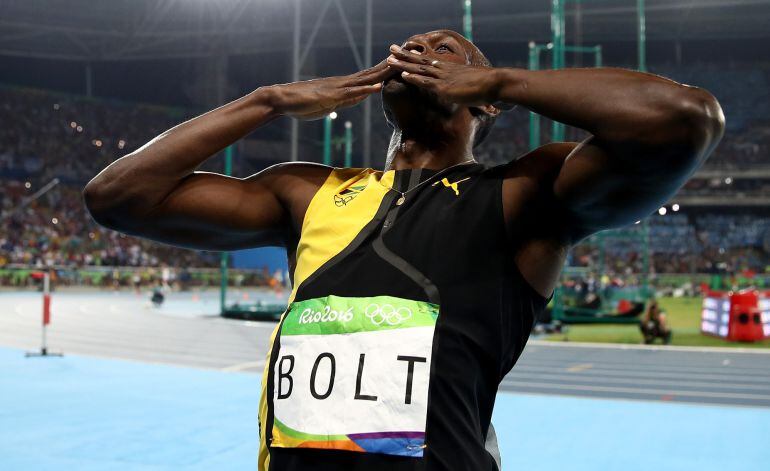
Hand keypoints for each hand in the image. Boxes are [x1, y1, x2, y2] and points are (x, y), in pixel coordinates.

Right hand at [270, 60, 394, 119]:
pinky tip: (378, 87)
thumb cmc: (303, 103)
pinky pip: (351, 93)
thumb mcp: (331, 103)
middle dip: (390, 67)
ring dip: (382, 74)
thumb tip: (360, 96)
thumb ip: (346, 100)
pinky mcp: (331, 97)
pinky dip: (365, 90)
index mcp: (345, 86)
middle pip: (372, 74)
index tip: (401, 63)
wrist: (283, 100)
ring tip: (398, 66)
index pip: (370, 76)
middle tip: (407, 56)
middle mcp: (344, 83)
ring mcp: (338, 89)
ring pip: (365, 80)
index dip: (386, 70)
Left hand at [385, 45, 511, 108]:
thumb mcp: (472, 87)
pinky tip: (403, 75)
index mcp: (451, 69)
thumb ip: (465, 90)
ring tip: (389, 58)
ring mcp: (444, 78)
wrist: (495, 84)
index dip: (416, 58)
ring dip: (403, 64)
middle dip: (404, 55)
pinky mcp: (445, 88)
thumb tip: (465, 94)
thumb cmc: (488, 88)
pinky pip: (426, 82)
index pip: (429, 62)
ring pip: (419, 69)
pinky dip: (414, 78)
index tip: (405, 52)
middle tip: (391, 48)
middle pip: (420, 61)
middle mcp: (444, 71)